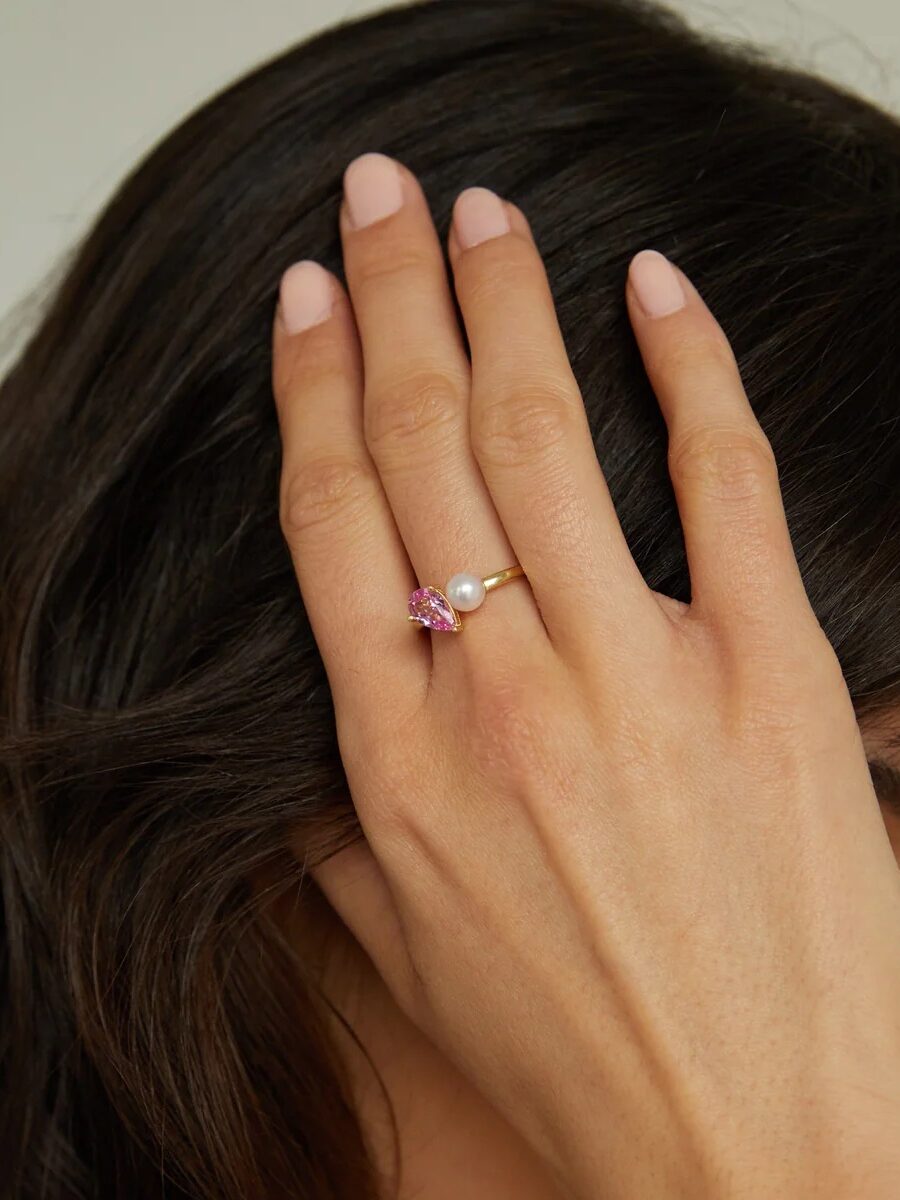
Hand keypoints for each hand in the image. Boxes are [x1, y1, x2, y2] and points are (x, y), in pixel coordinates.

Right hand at [270, 152, 899, 1199]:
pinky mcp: (770, 675)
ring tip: (479, 214)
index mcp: (399, 760)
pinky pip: (722, 477)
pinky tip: (650, 288)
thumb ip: (337, 815)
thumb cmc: (575, 1050)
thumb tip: (313, 706)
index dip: (311, 390)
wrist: (757, 1146)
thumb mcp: (405, 947)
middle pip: (425, 444)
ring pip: (548, 434)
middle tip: (381, 194)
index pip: (332, 520)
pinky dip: (685, 365)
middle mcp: (505, 697)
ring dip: (506, 301)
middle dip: (394, 296)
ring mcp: (643, 677)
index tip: (307, 299)